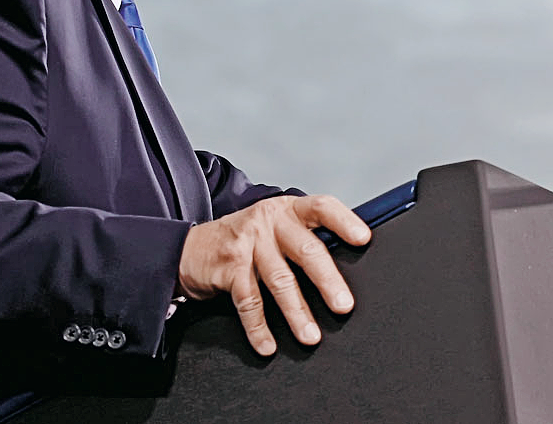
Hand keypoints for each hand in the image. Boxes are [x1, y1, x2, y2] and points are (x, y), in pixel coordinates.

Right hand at [177, 194, 371, 355]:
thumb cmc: (245, 239)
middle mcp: (270, 222)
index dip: (344, 222)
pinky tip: (268, 344)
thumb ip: (304, 236)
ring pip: (280, 281)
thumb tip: (345, 261)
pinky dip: (259, 328)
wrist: (189, 248)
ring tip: (311, 335)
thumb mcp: (276, 226)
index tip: (363, 239)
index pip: (322, 207)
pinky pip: (249, 302)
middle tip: (344, 305)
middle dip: (327, 281)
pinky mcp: (228, 268)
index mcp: (288, 209)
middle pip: (306, 251)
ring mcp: (248, 243)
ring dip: (297, 313)